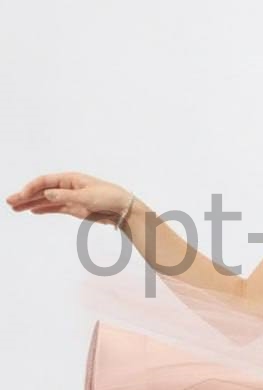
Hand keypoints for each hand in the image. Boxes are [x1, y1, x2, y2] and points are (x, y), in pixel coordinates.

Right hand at [6, 171, 132, 225]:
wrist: (124, 209)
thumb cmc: (109, 198)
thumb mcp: (87, 197)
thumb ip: (66, 196)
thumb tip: (47, 194)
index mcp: (71, 179)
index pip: (45, 181)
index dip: (31, 188)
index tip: (21, 196)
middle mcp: (68, 186)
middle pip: (42, 190)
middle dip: (26, 195)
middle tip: (10, 202)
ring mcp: (70, 198)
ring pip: (46, 200)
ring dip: (31, 203)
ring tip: (16, 208)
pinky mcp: (75, 209)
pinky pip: (55, 208)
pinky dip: (43, 209)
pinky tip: (32, 211)